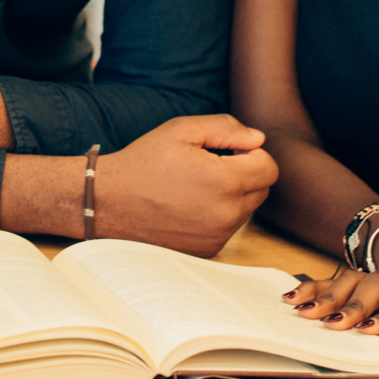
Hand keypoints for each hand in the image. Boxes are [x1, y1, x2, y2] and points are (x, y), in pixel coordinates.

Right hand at [92, 115, 277, 257]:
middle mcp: (226, 214)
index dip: (252, 153)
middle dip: (245, 173)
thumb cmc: (143, 162)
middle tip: (211, 165)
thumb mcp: (182, 130)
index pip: (269, 167)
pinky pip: (228, 228)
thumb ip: (226, 128)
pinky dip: (218, 215)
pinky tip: (189, 205)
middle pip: (262, 190)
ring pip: (246, 209)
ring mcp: (216, 236)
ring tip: (196, 185)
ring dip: (232, 195)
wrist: (108, 202)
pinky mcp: (206, 251)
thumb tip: (258, 139)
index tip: (227, 150)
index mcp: (225, 181)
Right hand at [286, 218, 378, 345]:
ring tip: (304, 313)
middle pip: (374, 289)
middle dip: (352, 307)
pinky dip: (313, 288)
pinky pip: (335, 280)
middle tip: (333, 325)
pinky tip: (292, 297)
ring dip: (327, 297)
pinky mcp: (360, 275)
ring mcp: (376, 275)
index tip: (371, 327)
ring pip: (350, 282)